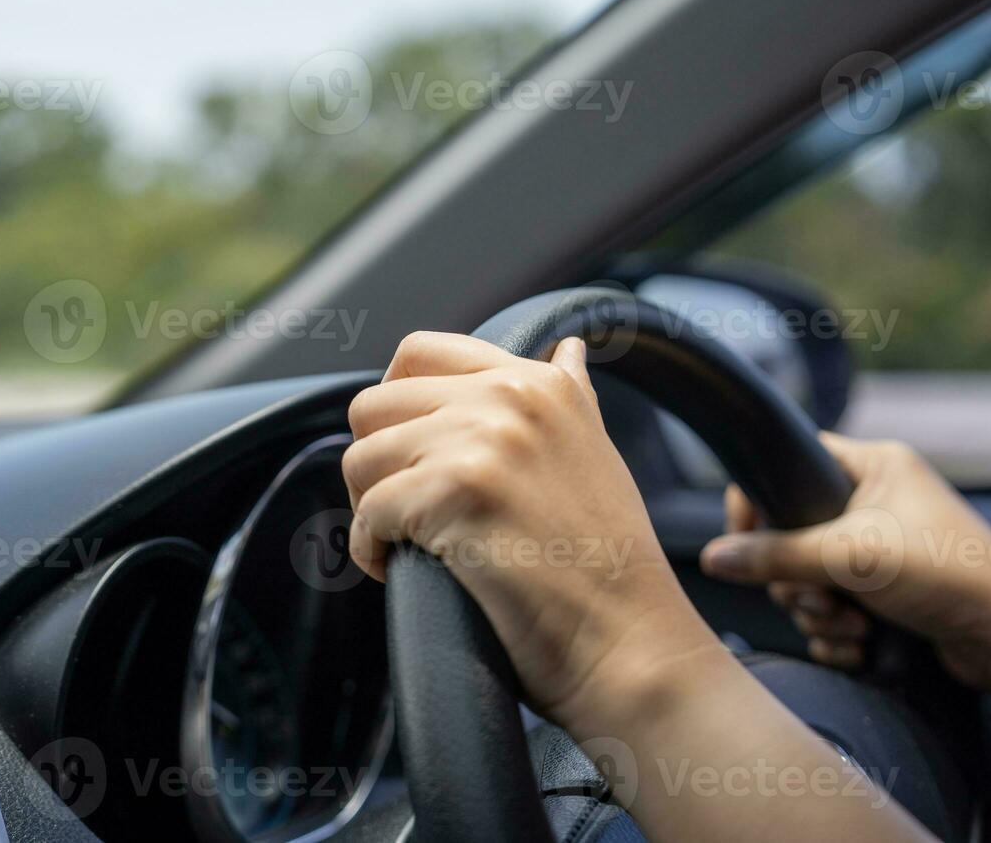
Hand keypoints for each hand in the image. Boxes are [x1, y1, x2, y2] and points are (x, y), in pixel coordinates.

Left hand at [343, 332, 718, 727]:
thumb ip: (571, 395)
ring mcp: (482, 442)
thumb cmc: (610, 564)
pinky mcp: (455, 493)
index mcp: (538, 383)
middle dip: (373, 462)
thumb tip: (569, 349)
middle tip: (400, 510)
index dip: (393, 403)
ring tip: (403, 542)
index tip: (403, 452)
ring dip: (367, 508)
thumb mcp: (596, 452)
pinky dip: (370, 548)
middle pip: (374, 405)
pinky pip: (367, 513)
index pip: (419, 352)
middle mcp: (509, 397)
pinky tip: (398, 568)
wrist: (630, 642)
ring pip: (360, 458)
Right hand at [699, 434, 990, 695]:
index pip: (792, 462)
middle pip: (792, 533)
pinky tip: (858, 644)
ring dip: (817, 610)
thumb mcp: (851, 556)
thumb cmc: (950, 574)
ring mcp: (881, 550)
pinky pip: (831, 608)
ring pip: (808, 578)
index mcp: (874, 467)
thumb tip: (714, 557)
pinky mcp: (886, 593)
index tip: (745, 539)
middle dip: (797, 578)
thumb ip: (775, 555)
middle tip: (817, 594)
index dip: (759, 500)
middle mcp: (876, 503)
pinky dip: (836, 632)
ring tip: (851, 623)